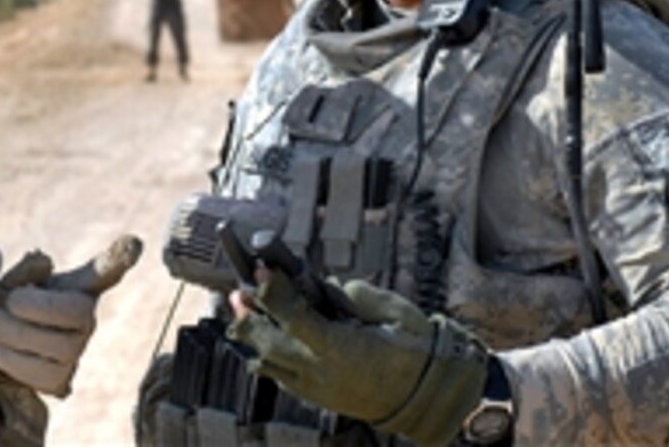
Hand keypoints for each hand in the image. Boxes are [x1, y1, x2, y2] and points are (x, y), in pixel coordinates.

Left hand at [0, 235, 141, 397]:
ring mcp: (76, 352)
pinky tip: (2, 350)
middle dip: (31, 308)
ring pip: (59, 347)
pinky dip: (13, 361)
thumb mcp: (15, 281)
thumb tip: (45, 260)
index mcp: (78, 287)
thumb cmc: (11, 305)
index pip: (106, 272)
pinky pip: (43, 376)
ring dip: (14, 334)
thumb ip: (27, 269)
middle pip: (76, 313)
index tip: (134, 243)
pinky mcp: (61, 381)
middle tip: (5, 303)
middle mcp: (86, 319)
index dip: (119, 258)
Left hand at [228, 271, 487, 446]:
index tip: (261, 270)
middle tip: (239, 293)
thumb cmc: (417, 351)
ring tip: (244, 313)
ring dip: (254, 337)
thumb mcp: (397, 313)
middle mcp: (325, 372)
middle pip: (270, 344)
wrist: (429, 399)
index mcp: (345, 349)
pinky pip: (281, 378)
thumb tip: (330, 289)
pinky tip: (265, 342)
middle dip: (250, 316)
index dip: (273, 291)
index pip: (296, 317)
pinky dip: (269, 357)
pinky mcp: (318, 399)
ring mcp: (318, 389)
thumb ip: (360, 295)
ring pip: (269, 364)